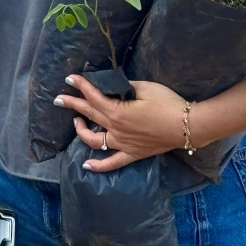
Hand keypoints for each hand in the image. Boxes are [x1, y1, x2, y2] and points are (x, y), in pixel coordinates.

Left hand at [56, 74, 198, 171]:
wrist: (187, 127)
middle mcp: (116, 129)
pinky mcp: (133, 154)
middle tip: (58, 98)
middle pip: (89, 115)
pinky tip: (86, 165)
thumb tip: (113, 85)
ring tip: (75, 122)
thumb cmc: (168, 103)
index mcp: (117, 112)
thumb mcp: (146, 87)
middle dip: (72, 105)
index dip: (81, 86)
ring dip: (81, 132)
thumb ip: (125, 86)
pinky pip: (113, 163)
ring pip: (95, 141)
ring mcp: (123, 144)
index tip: (70, 78)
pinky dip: (98, 166)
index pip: (93, 97)